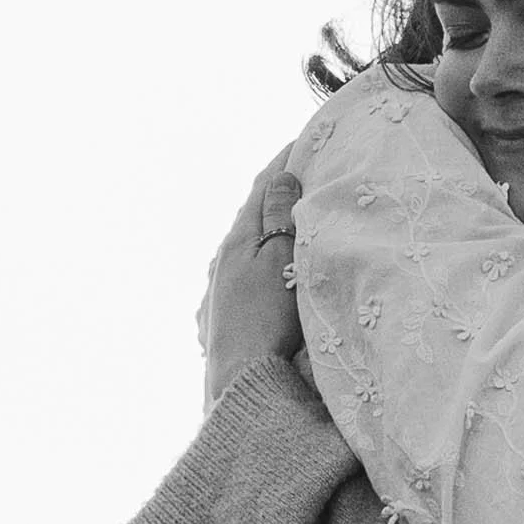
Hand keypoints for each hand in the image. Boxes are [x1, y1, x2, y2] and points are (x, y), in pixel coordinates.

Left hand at [199, 145, 305, 404]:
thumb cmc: (268, 318)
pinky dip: (258, 270)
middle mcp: (220, 263)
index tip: (307, 140)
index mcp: (237, 241)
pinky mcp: (219, 324)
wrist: (243, 384)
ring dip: (265, 235)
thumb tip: (281, 177)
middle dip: (275, 197)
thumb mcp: (281, 260)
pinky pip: (240, 283)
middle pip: (251, 219)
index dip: (284, 162)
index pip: (262, 188)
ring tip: (288, 225)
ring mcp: (216, 295)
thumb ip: (280, 217)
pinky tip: (262, 278)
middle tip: (303, 176)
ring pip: (245, 252)